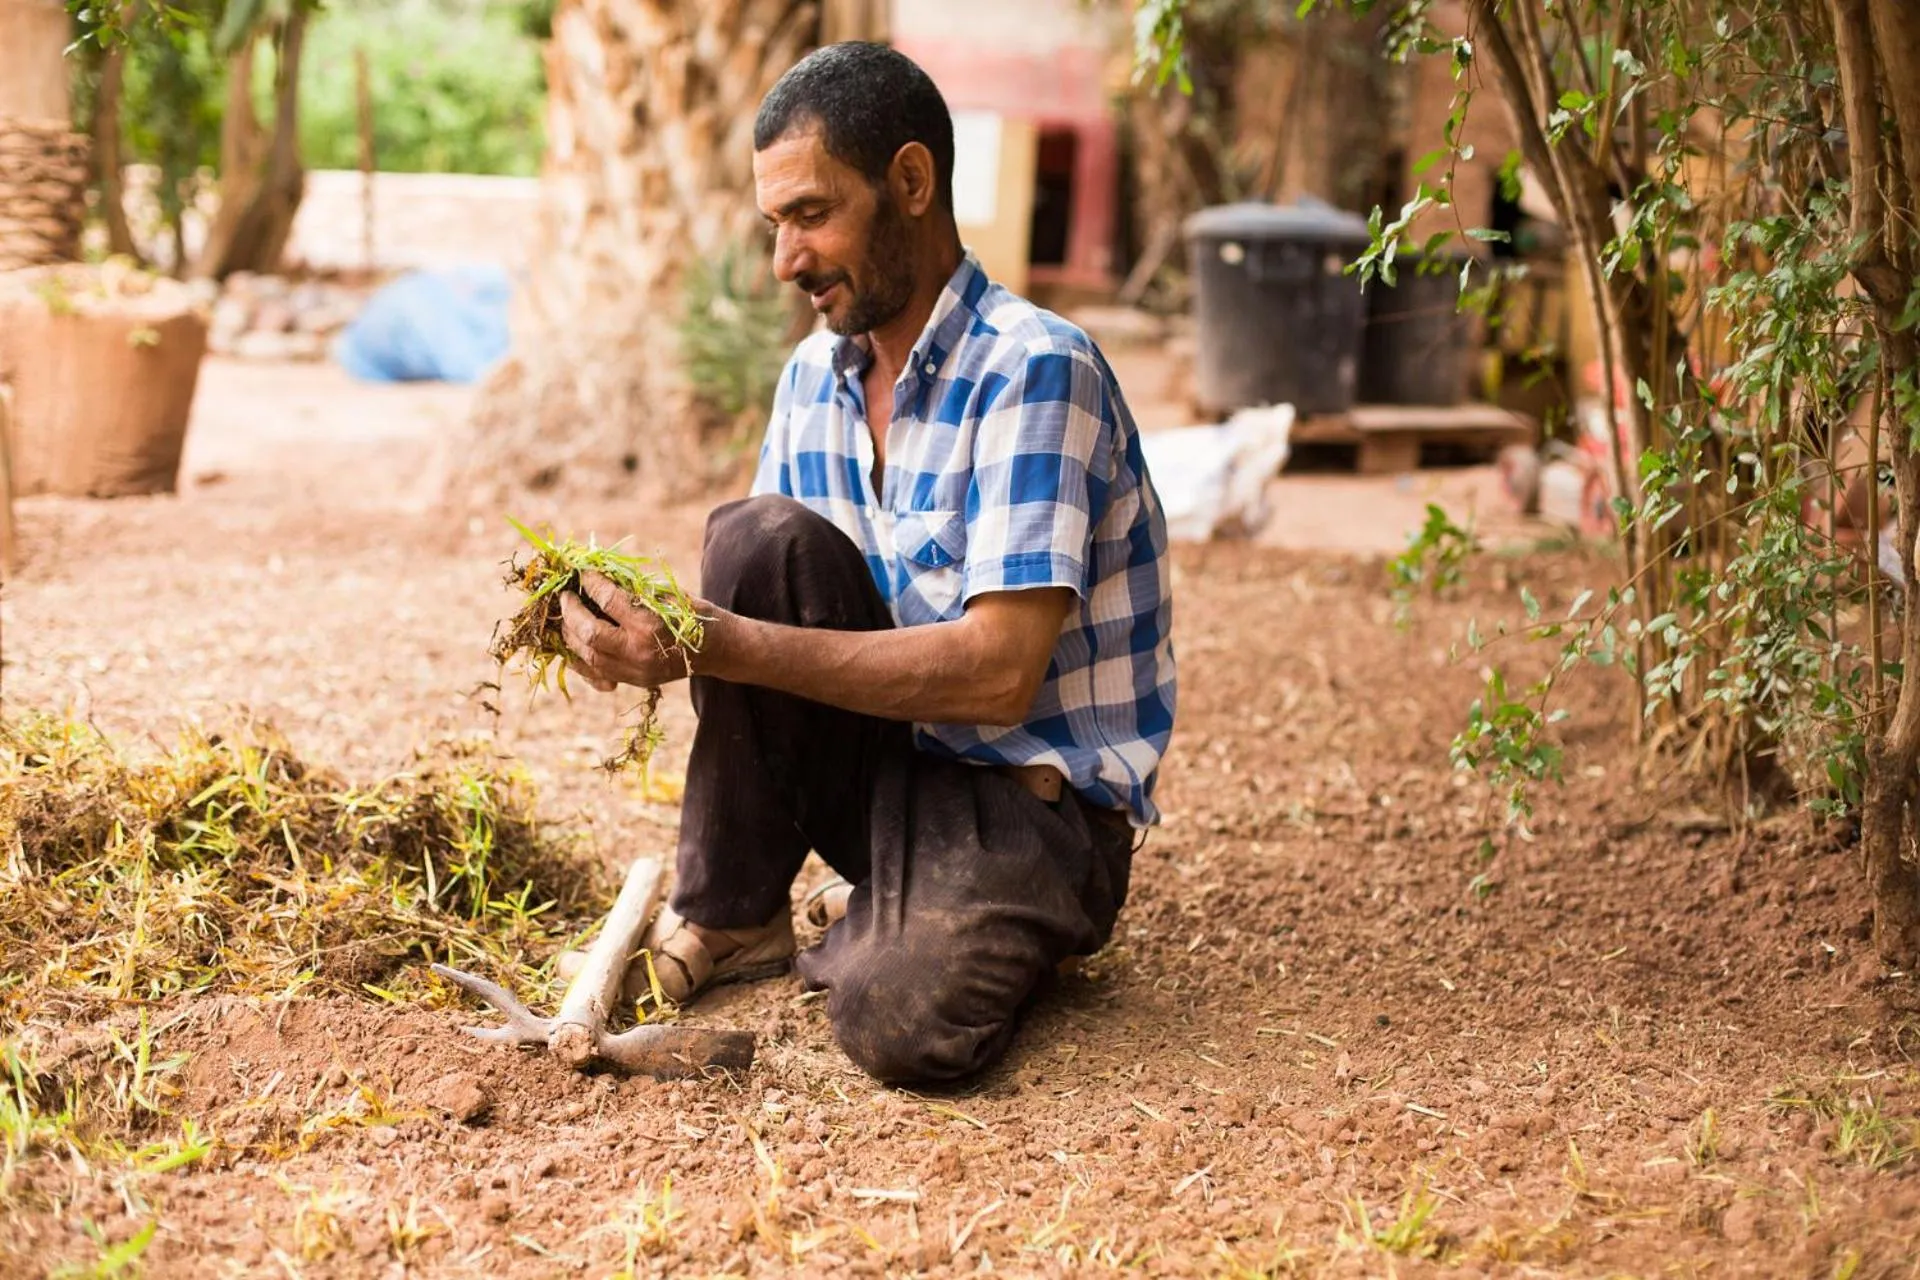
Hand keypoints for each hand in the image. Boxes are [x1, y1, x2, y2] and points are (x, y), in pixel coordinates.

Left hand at [558, 570, 702, 690]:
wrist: (718, 651)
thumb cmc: (695, 615)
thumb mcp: (668, 595)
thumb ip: (633, 589)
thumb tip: (598, 575)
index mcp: (650, 624)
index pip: (608, 600)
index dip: (592, 583)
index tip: (584, 573)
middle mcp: (639, 651)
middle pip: (589, 632)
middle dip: (571, 611)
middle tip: (566, 597)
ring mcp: (634, 671)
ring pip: (587, 656)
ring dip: (570, 635)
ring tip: (566, 618)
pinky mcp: (633, 682)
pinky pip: (596, 675)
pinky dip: (580, 660)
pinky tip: (575, 644)